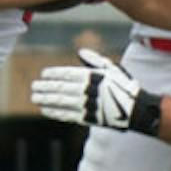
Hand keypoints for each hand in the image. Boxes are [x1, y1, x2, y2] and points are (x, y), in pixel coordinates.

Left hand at [30, 48, 162, 134]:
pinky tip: (45, 109)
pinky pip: (68, 115)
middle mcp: (88, 90)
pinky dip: (55, 112)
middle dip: (45, 87)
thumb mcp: (112, 68)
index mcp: (92, 76)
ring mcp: (87, 105)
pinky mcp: (88, 118)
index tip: (43, 74)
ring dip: (46, 99)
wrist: (136, 109)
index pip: (68, 74)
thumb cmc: (124, 87)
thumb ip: (95, 60)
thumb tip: (80, 52)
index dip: (54, 74)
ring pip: (61, 101)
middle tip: (34, 87)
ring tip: (35, 98)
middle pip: (61, 88)